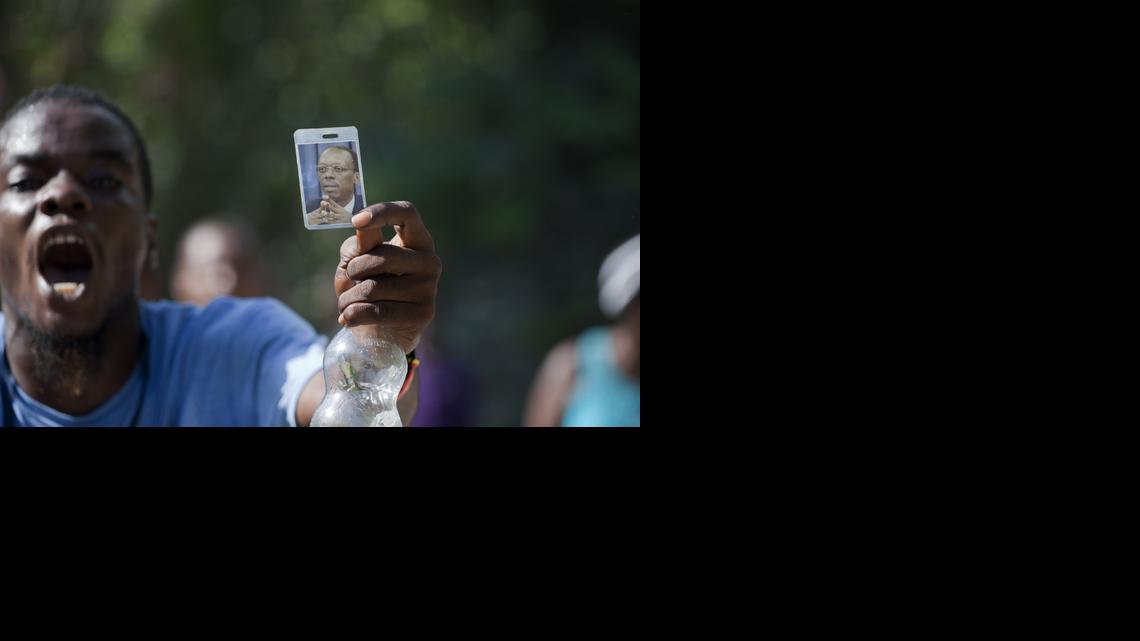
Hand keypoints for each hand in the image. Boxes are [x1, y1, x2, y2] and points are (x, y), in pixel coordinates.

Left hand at [321, 193, 350, 222]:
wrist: (353, 221)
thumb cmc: (345, 215)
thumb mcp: (341, 209)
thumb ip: (334, 205)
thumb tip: (326, 200)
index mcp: (339, 208)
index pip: (333, 202)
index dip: (328, 199)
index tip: (323, 196)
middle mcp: (339, 212)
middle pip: (332, 208)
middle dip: (327, 205)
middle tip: (322, 203)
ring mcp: (339, 217)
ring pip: (332, 215)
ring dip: (327, 213)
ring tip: (322, 212)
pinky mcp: (339, 223)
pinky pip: (332, 221)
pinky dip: (328, 221)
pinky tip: (324, 219)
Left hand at [334, 201, 440, 353]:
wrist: (381, 330)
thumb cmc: (368, 286)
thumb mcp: (357, 261)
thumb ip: (360, 245)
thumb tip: (363, 228)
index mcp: (417, 239)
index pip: (407, 213)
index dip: (382, 212)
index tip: (356, 220)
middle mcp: (429, 261)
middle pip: (382, 256)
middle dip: (354, 270)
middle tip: (350, 280)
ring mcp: (429, 288)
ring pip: (374, 287)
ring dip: (348, 298)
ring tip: (347, 304)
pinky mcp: (422, 314)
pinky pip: (377, 311)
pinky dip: (353, 315)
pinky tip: (349, 319)